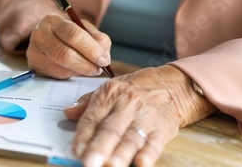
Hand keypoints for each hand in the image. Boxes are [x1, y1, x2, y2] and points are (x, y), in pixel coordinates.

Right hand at [27, 14, 110, 78]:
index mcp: (53, 21)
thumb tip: (103, 53)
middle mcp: (40, 35)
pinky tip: (76, 69)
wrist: (46, 38)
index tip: (103, 59)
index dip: (91, 49)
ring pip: (61, 68)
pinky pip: (57, 75)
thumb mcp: (83, 29)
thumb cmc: (67, 33)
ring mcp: (34, 52)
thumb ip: (97, 38)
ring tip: (90, 68)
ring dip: (80, 71)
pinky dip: (71, 74)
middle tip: (99, 68)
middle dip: (86, 64)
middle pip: (64, 54)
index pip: (73, 35)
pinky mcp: (34, 66)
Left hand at [64, 65, 217, 166]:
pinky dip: (148, 154)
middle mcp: (127, 104)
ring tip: (110, 166)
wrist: (173, 84)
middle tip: (88, 162)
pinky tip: (141, 164)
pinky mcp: (163, 128)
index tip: (75, 150)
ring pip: (130, 138)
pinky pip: (155, 143)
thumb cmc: (137, 88)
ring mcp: (146, 117)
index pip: (92, 117)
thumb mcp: (111, 88)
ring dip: (120, 154)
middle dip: (98, 148)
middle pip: (110, 129)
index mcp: (110, 94)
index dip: (83, 135)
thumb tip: (68, 112)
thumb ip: (88, 102)